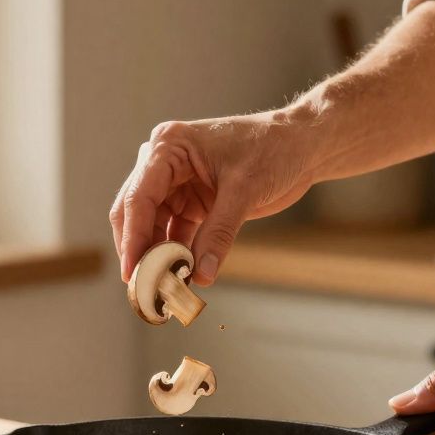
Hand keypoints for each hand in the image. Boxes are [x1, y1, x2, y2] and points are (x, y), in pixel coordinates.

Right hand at [109, 113, 315, 284]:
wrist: (302, 146)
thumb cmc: (274, 150)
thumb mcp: (245, 190)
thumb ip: (219, 233)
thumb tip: (199, 276)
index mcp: (168, 146)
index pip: (138, 198)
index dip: (133, 238)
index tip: (132, 273)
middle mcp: (163, 163)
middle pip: (136, 213)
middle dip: (140, 251)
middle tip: (144, 287)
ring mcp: (175, 184)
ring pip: (152, 228)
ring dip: (157, 257)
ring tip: (164, 288)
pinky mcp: (190, 202)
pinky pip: (174, 234)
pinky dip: (176, 256)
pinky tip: (182, 278)